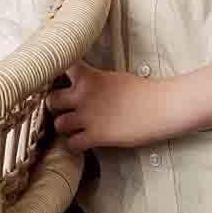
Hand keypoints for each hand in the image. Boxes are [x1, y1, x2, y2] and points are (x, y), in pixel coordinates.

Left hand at [46, 61, 168, 151]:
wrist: (161, 107)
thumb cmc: (141, 91)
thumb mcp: (111, 77)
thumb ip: (91, 79)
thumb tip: (79, 83)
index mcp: (88, 77)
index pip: (58, 67)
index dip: (51, 74)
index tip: (50, 78)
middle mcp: (83, 96)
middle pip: (50, 100)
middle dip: (55, 106)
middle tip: (63, 109)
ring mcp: (88, 117)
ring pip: (58, 124)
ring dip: (64, 127)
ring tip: (73, 127)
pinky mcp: (97, 136)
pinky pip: (72, 144)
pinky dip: (74, 145)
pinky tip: (82, 142)